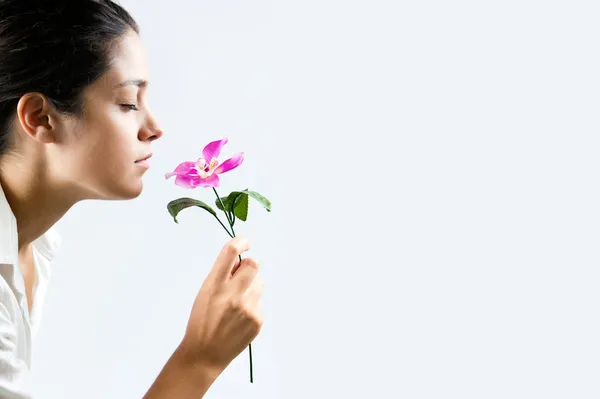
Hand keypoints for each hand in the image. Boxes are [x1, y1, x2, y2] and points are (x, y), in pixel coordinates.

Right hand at [179, 236, 263, 373]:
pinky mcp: (257, 319)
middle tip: (239, 278)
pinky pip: (260, 301)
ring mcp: (247, 307)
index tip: (245, 242)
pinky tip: (239, 318)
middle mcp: (232, 294)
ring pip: (259, 283)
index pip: (231, 252)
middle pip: (253, 264)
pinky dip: (253, 305)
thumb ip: (222, 274)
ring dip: (251, 288)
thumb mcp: (205, 292)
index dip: (241, 241)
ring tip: (236, 304)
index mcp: (214, 284)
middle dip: (248, 267)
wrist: (204, 354)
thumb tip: (240, 261)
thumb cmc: (202, 321)